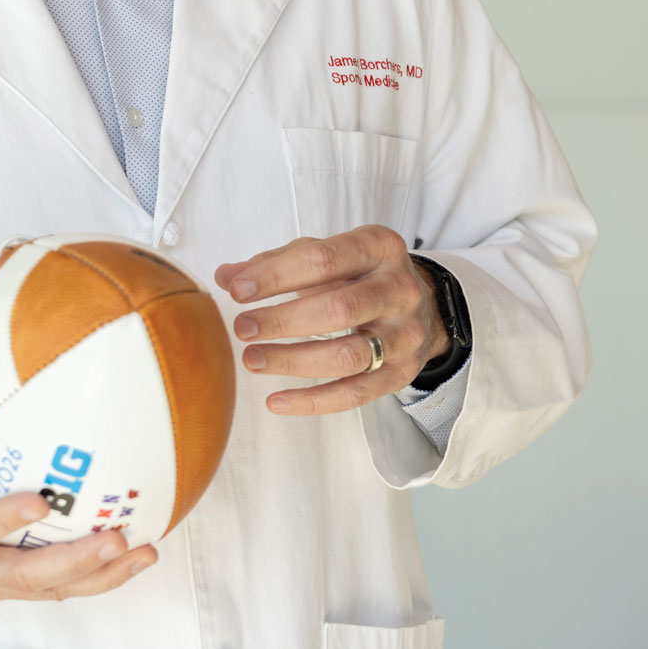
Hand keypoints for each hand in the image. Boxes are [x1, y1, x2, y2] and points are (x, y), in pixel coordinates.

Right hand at [0, 325, 157, 600]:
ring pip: (42, 592)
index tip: (39, 499)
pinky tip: (126, 555)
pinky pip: (45, 590)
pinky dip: (88, 578)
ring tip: (141, 550)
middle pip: (21, 578)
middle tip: (116, 536)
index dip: (2, 519)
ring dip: (95, 577)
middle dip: (73, 561)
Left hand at [213, 225, 448, 416]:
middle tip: (243, 328)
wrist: (422, 304)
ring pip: (348, 356)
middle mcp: (399, 288)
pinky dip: (313, 401)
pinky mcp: (402, 372)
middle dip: (283, 321)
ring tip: (252, 359)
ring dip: (293, 361)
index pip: (322, 260)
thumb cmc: (358, 274)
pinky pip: (356, 394)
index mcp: (378, 247)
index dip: (276, 276)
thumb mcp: (324, 254)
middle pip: (338, 309)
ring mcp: (405, 334)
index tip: (237, 291)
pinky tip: (277, 400)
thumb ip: (275, 263)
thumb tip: (225, 276)